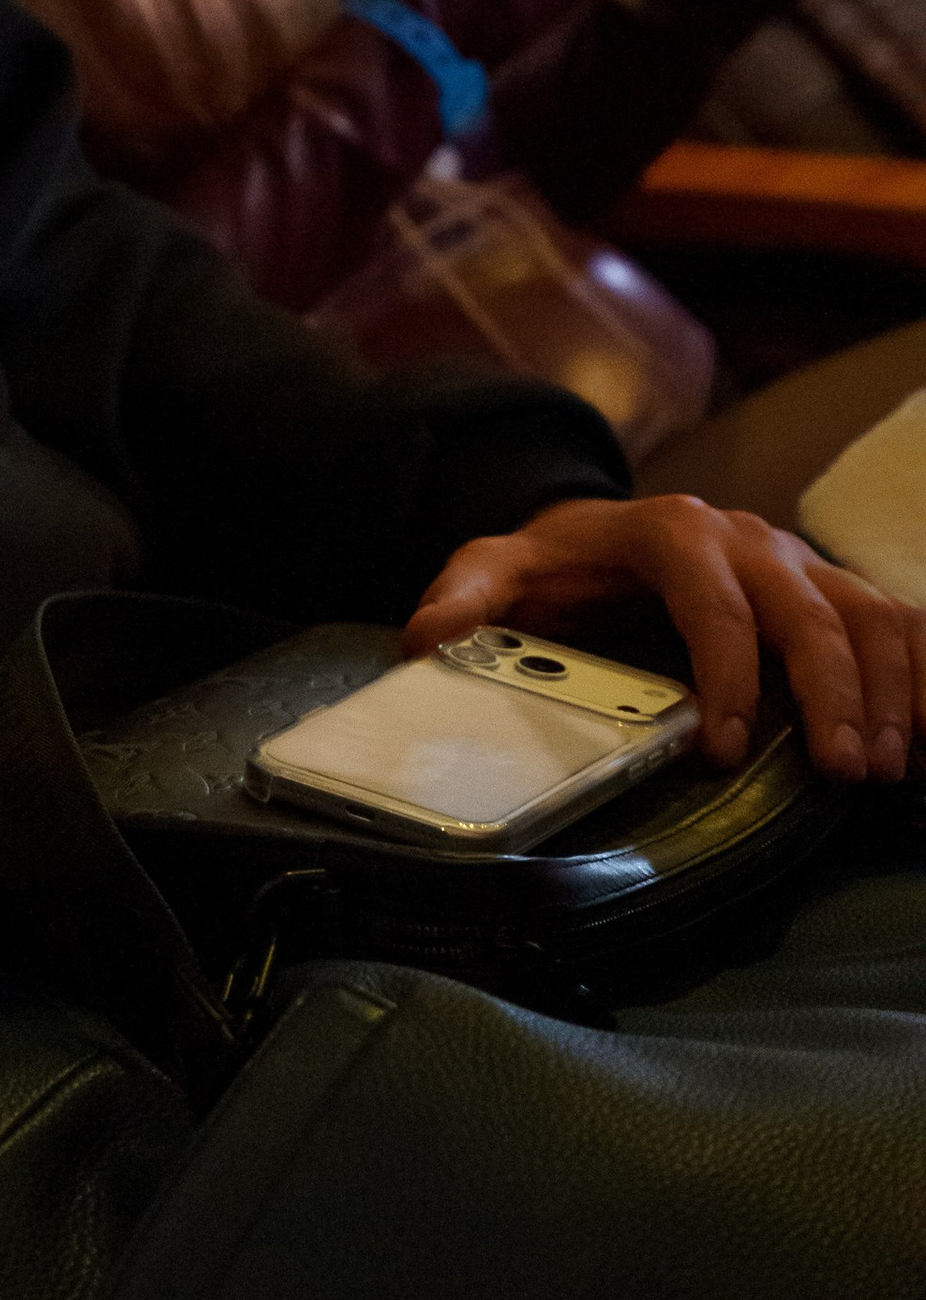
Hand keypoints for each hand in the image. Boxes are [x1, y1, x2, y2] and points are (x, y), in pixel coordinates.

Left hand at [406, 494, 925, 781]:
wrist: (601, 531)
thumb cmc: (559, 563)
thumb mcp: (500, 568)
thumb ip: (465, 597)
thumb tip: (425, 640)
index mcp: (671, 530)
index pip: (711, 596)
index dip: (726, 668)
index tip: (725, 745)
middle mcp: (748, 539)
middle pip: (807, 607)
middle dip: (830, 689)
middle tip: (839, 770)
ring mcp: (797, 562)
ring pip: (865, 613)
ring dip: (885, 690)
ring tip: (884, 768)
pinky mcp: (830, 591)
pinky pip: (898, 622)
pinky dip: (920, 676)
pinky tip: (924, 736)